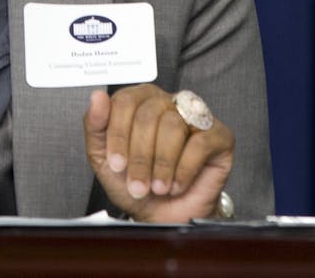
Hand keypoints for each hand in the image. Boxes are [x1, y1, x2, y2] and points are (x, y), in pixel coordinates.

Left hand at [83, 84, 232, 222]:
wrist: (165, 217)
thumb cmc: (138, 185)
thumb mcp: (104, 160)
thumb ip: (95, 127)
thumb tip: (97, 97)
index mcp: (141, 102)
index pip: (126, 100)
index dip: (118, 134)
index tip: (116, 163)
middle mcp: (169, 103)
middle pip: (149, 114)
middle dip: (140, 157)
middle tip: (138, 185)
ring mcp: (196, 116)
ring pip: (173, 127)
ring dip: (161, 166)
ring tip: (158, 187)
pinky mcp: (218, 135)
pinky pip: (200, 143)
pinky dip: (184, 170)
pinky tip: (177, 184)